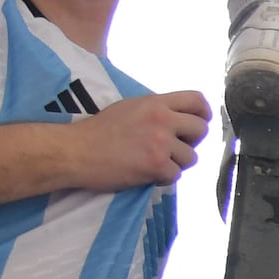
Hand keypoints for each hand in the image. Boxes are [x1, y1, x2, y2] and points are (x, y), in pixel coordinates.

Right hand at [84, 89, 210, 189]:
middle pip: (201, 129)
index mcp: (155, 102)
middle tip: (175, 149)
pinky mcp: (155, 165)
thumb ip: (156, 110)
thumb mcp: (130, 108)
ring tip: (155, 163)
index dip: (203, 114)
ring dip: (176, 164)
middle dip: (192, 142)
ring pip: (191, 157)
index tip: (197, 124)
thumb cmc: (98, 131)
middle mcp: (162, 119)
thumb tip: (178, 119)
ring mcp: (160, 142)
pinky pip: (176, 175)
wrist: (75, 151)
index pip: (197, 99)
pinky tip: (147, 174)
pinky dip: (163, 178)